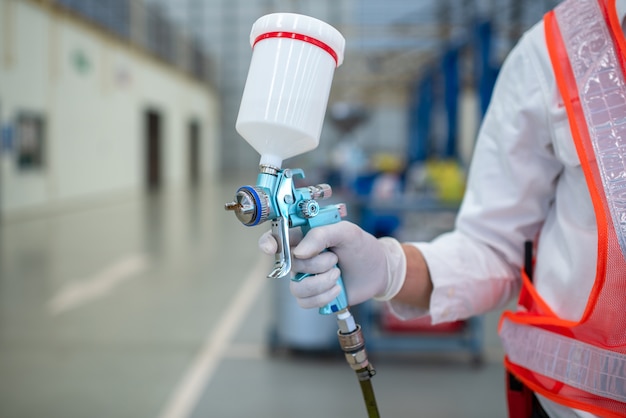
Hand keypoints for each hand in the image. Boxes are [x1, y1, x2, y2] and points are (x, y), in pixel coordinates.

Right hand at [258, 221, 405, 308]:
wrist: (378, 270)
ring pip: (296, 287)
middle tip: (335, 258)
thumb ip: (321, 235)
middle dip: (316, 264)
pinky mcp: (313, 295)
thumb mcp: (347, 232)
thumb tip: (298, 252)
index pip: (276, 238)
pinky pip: (305, 302)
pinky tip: (337, 289)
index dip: (268, 243)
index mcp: (304, 236)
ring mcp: (305, 277)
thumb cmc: (362, 247)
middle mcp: (300, 257)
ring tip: (338, 275)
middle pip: (290, 265)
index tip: (271, 249)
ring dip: (321, 283)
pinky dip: (324, 297)